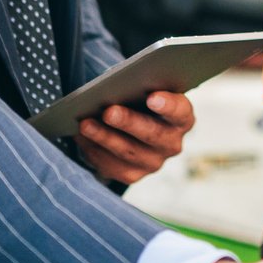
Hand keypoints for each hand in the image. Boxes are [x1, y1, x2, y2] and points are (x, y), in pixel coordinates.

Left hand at [77, 90, 193, 184]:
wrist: (133, 126)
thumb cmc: (138, 100)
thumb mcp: (144, 91)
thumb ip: (138, 88)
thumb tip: (113, 87)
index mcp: (181, 118)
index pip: (179, 111)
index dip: (167, 105)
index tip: (152, 97)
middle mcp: (172, 144)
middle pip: (152, 134)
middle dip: (128, 122)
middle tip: (109, 112)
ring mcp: (153, 163)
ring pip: (127, 152)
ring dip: (104, 137)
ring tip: (85, 124)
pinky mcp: (132, 175)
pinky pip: (112, 166)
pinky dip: (94, 149)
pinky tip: (81, 136)